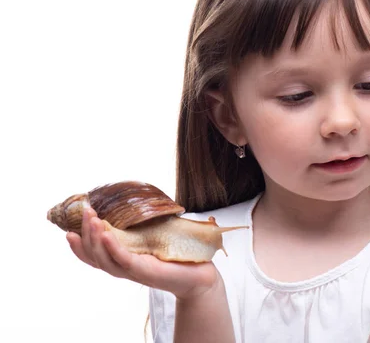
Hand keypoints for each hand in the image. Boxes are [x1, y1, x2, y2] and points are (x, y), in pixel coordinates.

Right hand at [66, 207, 219, 299]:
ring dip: (95, 238)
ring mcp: (133, 270)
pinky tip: (106, 234)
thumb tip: (138, 198)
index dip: (79, 246)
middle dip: (86, 234)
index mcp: (123, 260)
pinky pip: (124, 259)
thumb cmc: (177, 254)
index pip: (93, 257)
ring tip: (93, 220)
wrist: (200, 274)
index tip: (68, 231)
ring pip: (104, 259)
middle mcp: (124, 267)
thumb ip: (143, 224)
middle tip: (85, 214)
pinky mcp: (145, 270)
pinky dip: (113, 247)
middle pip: (95, 255)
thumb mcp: (155, 236)